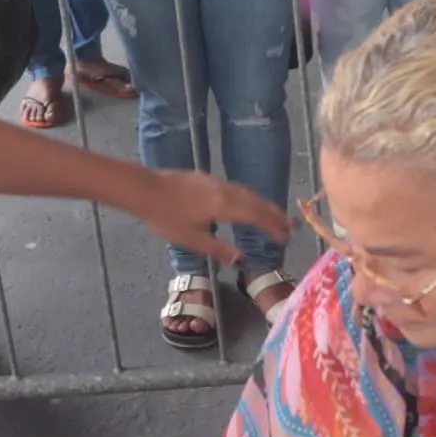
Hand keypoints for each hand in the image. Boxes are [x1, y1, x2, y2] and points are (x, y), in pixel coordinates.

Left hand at [130, 169, 288, 266]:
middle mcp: (225, 191)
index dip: (273, 226)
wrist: (145, 189)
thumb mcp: (192, 240)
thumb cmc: (166, 217)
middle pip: (256, 201)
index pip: (257, 216)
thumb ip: (219, 249)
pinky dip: (248, 197)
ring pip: (246, 192)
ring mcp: (215, 182)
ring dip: (262, 203)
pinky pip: (236, 188)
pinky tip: (244, 203)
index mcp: (225, 206)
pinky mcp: (206, 178)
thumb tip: (241, 258)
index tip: (285, 236)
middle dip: (274, 213)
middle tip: (290, 224)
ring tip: (273, 214)